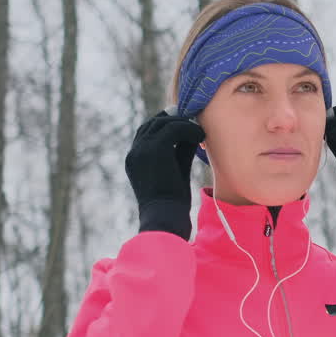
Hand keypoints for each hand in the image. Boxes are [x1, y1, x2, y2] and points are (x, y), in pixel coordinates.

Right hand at [124, 111, 204, 238]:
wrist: (165, 216)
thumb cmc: (172, 202)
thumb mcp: (176, 171)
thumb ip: (181, 151)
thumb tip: (193, 134)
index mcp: (134, 160)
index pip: (147, 133)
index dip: (166, 126)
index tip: (185, 127)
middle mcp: (134, 152)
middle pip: (153, 124)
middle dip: (174, 120)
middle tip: (194, 124)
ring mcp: (142, 149)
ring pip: (163, 123)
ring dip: (183, 124)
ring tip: (199, 133)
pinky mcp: (155, 148)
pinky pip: (174, 128)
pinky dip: (189, 129)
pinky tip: (201, 137)